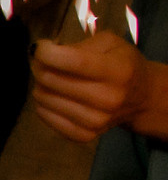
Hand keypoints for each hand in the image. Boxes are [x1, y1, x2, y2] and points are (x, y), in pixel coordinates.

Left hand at [32, 32, 160, 141]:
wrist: (142, 97)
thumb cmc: (121, 63)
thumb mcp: (110, 43)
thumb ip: (79, 45)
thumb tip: (42, 53)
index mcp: (118, 70)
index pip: (74, 61)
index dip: (47, 53)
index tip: (38, 47)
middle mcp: (108, 98)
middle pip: (51, 80)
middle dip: (39, 66)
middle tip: (42, 62)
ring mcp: (96, 120)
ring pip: (43, 98)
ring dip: (40, 85)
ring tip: (52, 78)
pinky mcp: (84, 135)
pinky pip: (44, 117)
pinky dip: (43, 104)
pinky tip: (54, 96)